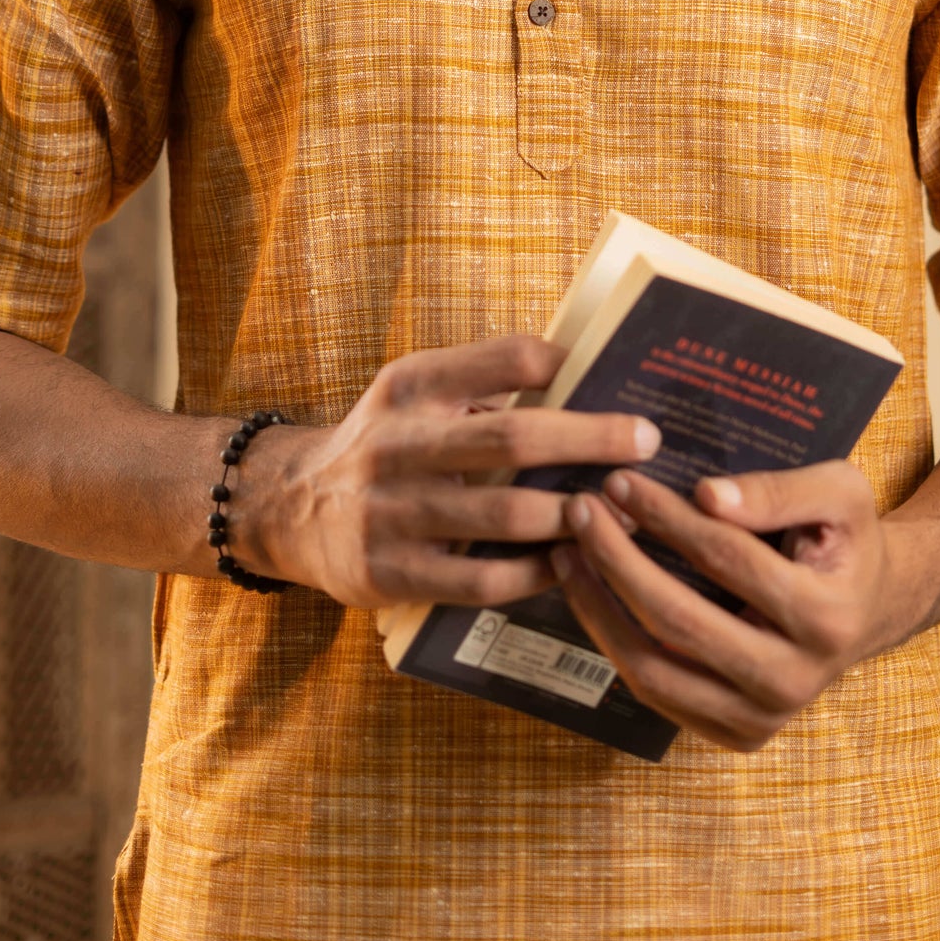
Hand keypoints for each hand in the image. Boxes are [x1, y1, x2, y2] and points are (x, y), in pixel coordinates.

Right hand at [232, 336, 660, 608]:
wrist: (292, 507)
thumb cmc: (386, 442)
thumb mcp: (415, 391)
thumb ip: (484, 377)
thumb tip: (582, 369)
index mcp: (411, 387)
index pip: (499, 359)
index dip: (557, 363)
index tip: (613, 372)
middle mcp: (397, 443)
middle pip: (511, 437)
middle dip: (589, 439)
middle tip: (647, 439)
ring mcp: (390, 513)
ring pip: (504, 516)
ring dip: (573, 514)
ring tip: (624, 510)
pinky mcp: (389, 574)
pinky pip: (482, 581)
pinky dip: (536, 573)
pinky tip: (573, 563)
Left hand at [550, 461, 924, 753]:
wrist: (870, 609)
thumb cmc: (847, 539)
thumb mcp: (840, 492)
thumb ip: (779, 490)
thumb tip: (706, 497)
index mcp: (825, 617)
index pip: (726, 560)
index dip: (666, 517)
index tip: (620, 480)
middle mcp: (794, 681)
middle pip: (678, 622)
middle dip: (617, 560)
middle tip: (580, 510)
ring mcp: (763, 719)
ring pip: (654, 671)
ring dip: (599, 608)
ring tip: (568, 553)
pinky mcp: (736, 734)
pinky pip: (657, 694)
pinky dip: (615, 644)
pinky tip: (592, 596)